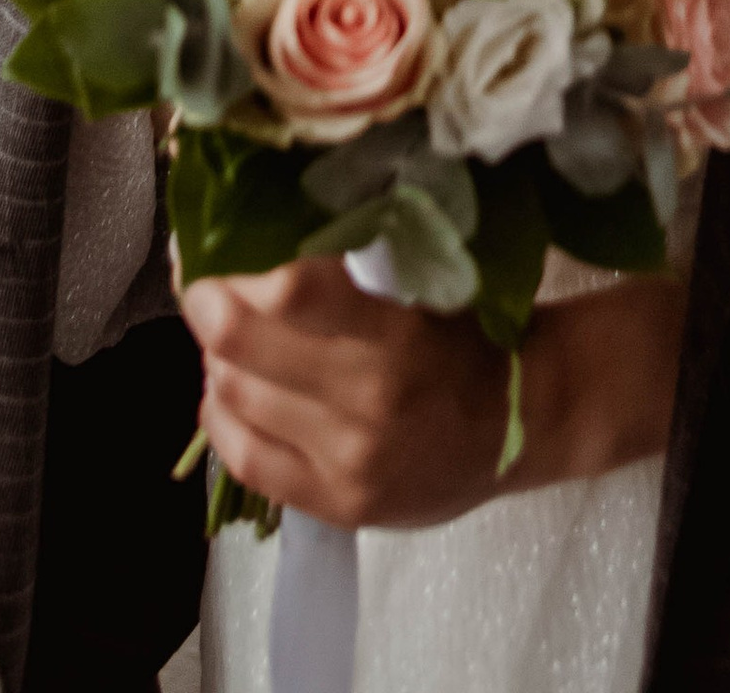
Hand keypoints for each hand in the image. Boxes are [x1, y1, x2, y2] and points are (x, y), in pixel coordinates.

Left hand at [183, 257, 683, 527]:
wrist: (522, 423)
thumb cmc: (465, 332)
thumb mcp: (425, 280)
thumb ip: (352, 261)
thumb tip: (262, 226)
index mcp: (397, 332)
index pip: (291, 290)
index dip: (232, 265)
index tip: (214, 243)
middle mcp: (369, 401)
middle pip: (241, 344)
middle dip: (208, 306)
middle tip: (206, 287)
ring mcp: (349, 460)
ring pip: (235, 398)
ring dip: (218, 359)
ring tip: (230, 339)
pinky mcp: (337, 503)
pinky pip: (245, 459)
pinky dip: (221, 416)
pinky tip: (229, 392)